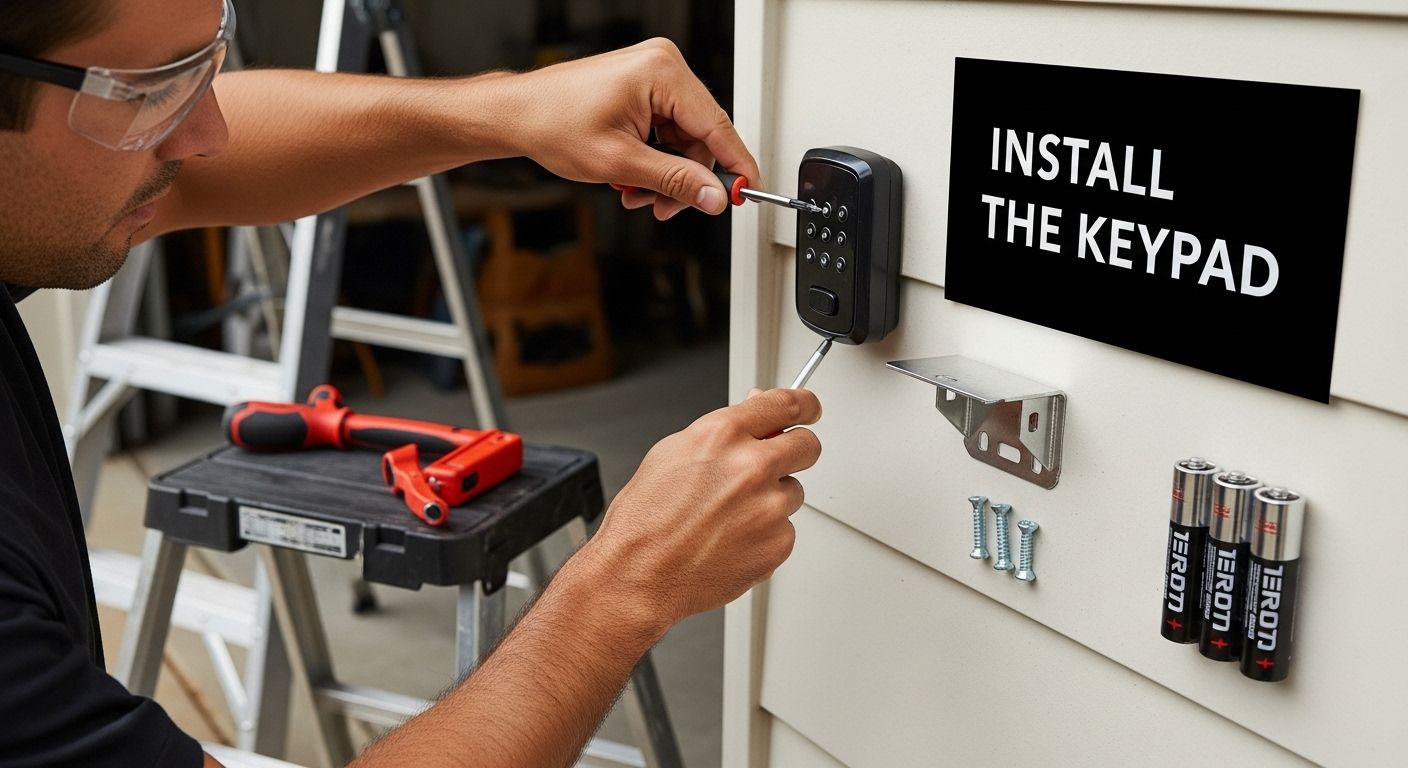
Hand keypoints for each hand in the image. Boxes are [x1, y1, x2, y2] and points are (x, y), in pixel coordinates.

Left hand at [495, 38, 760, 220]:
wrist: (517, 114)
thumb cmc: (552, 122)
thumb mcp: (620, 163)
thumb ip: (675, 181)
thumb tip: (712, 196)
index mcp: (661, 73)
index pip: (717, 125)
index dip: (735, 164)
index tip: (748, 191)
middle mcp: (662, 66)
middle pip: (700, 136)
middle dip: (684, 178)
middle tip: (663, 206)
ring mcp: (652, 75)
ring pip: (682, 139)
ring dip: (665, 174)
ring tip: (635, 192)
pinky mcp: (643, 87)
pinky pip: (665, 131)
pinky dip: (653, 160)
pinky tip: (632, 176)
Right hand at [578, 389, 821, 631]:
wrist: (639, 572)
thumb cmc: (646, 518)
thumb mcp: (673, 453)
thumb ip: (723, 430)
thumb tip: (751, 411)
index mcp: (723, 435)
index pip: (785, 404)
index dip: (805, 403)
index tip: (810, 407)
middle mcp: (752, 466)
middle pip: (807, 445)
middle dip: (796, 451)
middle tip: (777, 464)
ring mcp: (769, 507)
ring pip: (793, 492)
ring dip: (772, 499)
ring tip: (729, 516)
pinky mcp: (778, 543)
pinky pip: (786, 530)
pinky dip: (766, 535)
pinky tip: (732, 539)